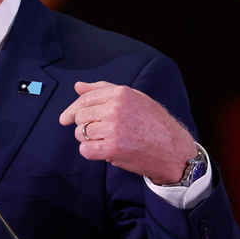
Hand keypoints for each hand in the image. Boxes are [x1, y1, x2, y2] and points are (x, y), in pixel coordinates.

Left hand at [58, 81, 196, 184]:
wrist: (173, 151)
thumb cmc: (155, 123)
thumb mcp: (135, 98)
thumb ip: (105, 90)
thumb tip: (78, 86)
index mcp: (121, 93)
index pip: (85, 98)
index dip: (72, 109)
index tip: (66, 118)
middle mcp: (115, 108)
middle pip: (80, 116)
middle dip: (85, 125)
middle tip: (101, 132)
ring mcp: (113, 129)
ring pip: (81, 133)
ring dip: (89, 139)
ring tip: (107, 141)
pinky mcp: (112, 149)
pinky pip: (85, 149)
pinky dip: (90, 152)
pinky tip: (103, 151)